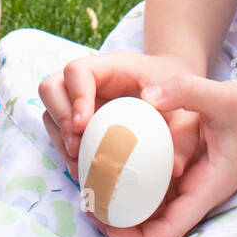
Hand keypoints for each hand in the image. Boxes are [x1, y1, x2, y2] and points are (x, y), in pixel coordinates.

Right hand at [38, 52, 202, 185]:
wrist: (175, 92)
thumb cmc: (178, 93)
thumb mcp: (186, 107)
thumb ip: (183, 133)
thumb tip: (175, 168)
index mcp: (111, 66)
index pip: (78, 71)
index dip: (76, 96)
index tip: (83, 124)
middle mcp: (88, 80)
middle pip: (51, 87)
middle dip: (59, 118)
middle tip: (77, 146)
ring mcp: (80, 99)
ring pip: (50, 111)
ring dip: (58, 138)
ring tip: (78, 163)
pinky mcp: (80, 119)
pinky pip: (59, 132)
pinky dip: (65, 150)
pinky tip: (82, 169)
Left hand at [98, 72, 236, 236]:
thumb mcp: (221, 95)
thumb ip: (186, 91)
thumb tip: (148, 95)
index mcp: (207, 188)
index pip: (168, 230)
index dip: (134, 236)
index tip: (105, 223)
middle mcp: (198, 192)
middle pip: (155, 225)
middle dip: (121, 223)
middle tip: (86, 203)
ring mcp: (194, 183)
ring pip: (155, 207)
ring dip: (125, 204)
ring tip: (90, 186)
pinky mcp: (191, 170)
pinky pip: (159, 187)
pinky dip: (136, 183)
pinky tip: (113, 165)